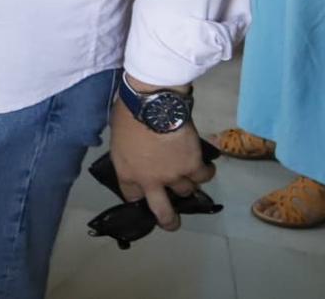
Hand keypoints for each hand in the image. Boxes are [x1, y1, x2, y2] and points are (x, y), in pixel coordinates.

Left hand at [108, 85, 213, 230]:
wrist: (152, 103)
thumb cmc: (127, 113)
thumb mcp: (118, 136)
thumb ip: (127, 151)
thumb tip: (133, 150)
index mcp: (127, 173)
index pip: (131, 196)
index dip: (139, 197)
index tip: (144, 195)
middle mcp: (151, 181)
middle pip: (163, 212)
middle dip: (169, 221)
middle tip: (172, 222)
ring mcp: (174, 176)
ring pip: (187, 191)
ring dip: (188, 184)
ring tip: (190, 175)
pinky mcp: (193, 165)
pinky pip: (205, 176)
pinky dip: (206, 171)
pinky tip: (206, 165)